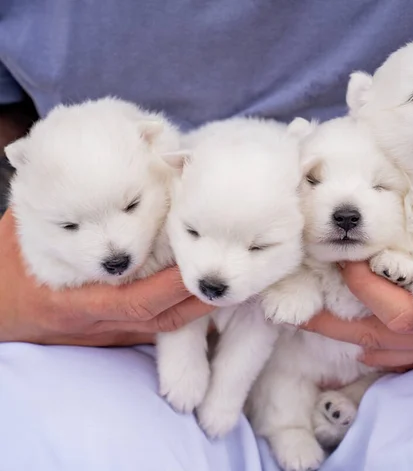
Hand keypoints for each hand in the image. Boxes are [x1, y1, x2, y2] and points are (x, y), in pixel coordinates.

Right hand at [0, 209, 213, 345]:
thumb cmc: (4, 272)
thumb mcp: (20, 236)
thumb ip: (56, 210)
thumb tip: (89, 173)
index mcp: (76, 303)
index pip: (135, 301)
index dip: (171, 288)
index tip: (199, 265)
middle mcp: (99, 324)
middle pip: (161, 321)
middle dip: (199, 302)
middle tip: (231, 277)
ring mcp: (108, 333)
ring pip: (162, 329)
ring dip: (195, 308)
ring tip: (224, 283)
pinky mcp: (112, 335)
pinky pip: (152, 328)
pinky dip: (177, 310)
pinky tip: (195, 292)